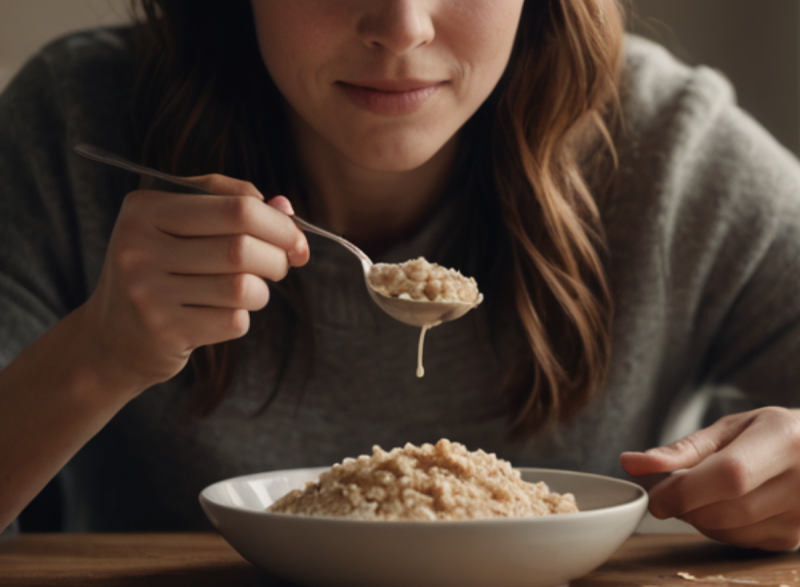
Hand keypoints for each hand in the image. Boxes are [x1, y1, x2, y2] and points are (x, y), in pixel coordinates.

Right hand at [81, 174, 308, 391]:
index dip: (279, 224)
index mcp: (145, 207)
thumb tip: (286, 207)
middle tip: (281, 266)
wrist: (111, 338)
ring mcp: (147, 292)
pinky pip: (233, 321)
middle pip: (243, 248)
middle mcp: (138, 246)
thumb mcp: (179, 226)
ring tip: (248, 292)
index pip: (236, 207)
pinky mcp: (163, 331)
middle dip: (278, 258)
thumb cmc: (160, 271)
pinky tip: (216, 316)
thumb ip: (231, 205)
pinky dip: (240, 318)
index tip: (297, 240)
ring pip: (243, 288)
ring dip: (261, 292)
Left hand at [620, 407, 799, 550]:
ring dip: (697, 516)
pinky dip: (717, 527)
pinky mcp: (793, 540)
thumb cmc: (770, 434)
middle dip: (684, 504)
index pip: (729, 476)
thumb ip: (682, 449)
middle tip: (671, 488)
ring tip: (700, 491)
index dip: (684, 490)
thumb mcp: (730, 429)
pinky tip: (724, 505)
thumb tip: (631, 463)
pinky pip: (737, 541)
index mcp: (783, 440)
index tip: (654, 496)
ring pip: (727, 531)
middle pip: (724, 510)